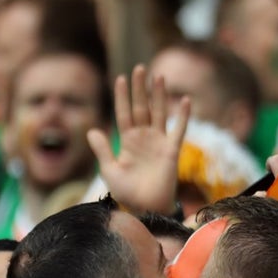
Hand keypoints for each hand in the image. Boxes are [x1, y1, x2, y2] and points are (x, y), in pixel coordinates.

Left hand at [89, 64, 187, 215]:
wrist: (146, 209)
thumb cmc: (127, 193)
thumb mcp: (110, 171)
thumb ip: (103, 150)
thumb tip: (92, 130)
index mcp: (127, 141)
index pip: (124, 113)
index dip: (122, 97)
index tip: (119, 78)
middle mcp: (144, 138)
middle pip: (141, 107)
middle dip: (140, 89)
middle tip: (139, 68)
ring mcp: (158, 142)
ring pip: (159, 113)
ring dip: (159, 96)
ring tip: (159, 76)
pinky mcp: (172, 151)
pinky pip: (178, 130)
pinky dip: (182, 116)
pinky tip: (184, 100)